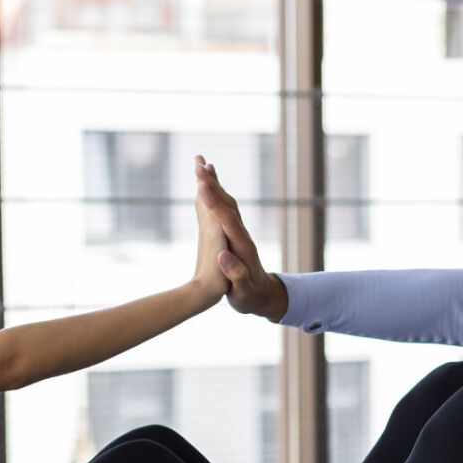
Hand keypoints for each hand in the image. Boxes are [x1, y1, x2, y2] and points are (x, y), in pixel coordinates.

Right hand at [194, 157, 288, 321]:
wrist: (264, 296)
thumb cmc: (251, 297)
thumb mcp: (244, 292)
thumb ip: (236, 275)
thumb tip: (222, 256)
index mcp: (242, 247)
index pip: (227, 220)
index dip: (215, 203)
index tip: (202, 187)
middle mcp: (241, 234)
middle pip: (227, 204)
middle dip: (213, 185)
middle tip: (198, 164)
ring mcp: (239, 232)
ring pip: (226, 202)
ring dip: (214, 183)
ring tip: (201, 164)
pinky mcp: (234, 233)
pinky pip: (223, 207)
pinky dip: (215, 193)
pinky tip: (206, 184)